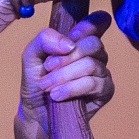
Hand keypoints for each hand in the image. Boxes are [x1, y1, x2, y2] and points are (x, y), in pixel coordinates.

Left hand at [13, 13, 112, 138]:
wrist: (36, 115)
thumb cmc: (36, 84)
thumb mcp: (32, 56)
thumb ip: (45, 39)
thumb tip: (69, 44)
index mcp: (79, 41)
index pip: (98, 22)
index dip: (91, 24)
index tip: (74, 35)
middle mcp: (95, 55)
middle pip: (93, 44)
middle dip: (66, 57)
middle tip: (48, 68)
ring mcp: (102, 73)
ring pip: (91, 64)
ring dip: (64, 75)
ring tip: (47, 87)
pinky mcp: (105, 92)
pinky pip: (94, 83)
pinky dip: (72, 88)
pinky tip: (58, 96)